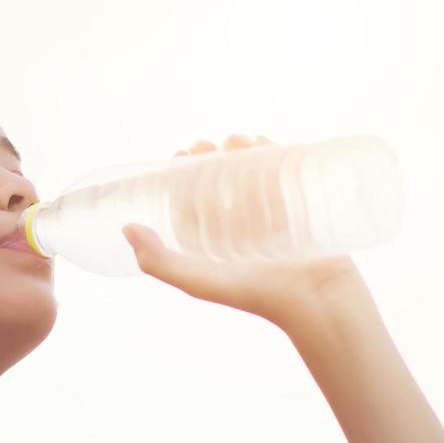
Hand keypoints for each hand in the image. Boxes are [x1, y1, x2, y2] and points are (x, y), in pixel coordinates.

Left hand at [121, 133, 364, 323]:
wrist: (316, 299)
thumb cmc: (255, 294)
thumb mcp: (197, 281)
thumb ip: (158, 262)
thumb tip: (126, 227)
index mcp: (212, 236)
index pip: (191, 193)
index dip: (182, 169)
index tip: (181, 156)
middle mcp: (238, 221)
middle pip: (219, 174)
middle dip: (210, 152)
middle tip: (210, 148)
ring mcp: (270, 209)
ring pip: (249, 165)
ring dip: (240, 146)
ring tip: (238, 143)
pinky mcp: (298, 201)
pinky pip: (282, 166)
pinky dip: (271, 148)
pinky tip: (263, 143)